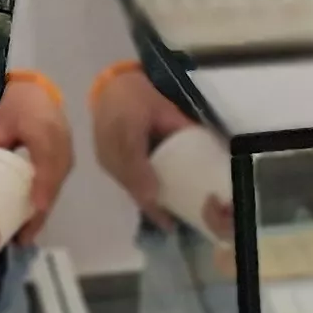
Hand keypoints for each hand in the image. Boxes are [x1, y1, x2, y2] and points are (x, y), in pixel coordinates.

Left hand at [0, 77, 75, 242]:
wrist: (37, 96)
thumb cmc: (15, 107)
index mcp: (44, 131)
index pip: (46, 163)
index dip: (43, 187)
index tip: (36, 209)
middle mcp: (61, 146)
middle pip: (53, 184)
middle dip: (40, 212)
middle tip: (23, 236)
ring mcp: (65, 156)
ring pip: (55, 189)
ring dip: (42, 214)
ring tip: (24, 237)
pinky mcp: (63, 164)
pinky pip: (55, 187)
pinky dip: (42, 205)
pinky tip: (30, 223)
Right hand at [87, 71, 194, 226]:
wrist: (110, 89)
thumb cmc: (138, 95)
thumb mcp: (161, 107)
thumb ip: (178, 126)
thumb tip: (207, 143)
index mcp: (125, 131)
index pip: (135, 164)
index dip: (146, 185)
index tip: (160, 202)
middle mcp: (110, 149)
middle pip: (129, 182)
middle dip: (148, 204)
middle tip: (169, 223)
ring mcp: (105, 158)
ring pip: (126, 186)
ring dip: (143, 203)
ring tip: (165, 221)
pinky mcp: (106, 162)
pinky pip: (123, 181)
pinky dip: (139, 193)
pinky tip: (153, 206)